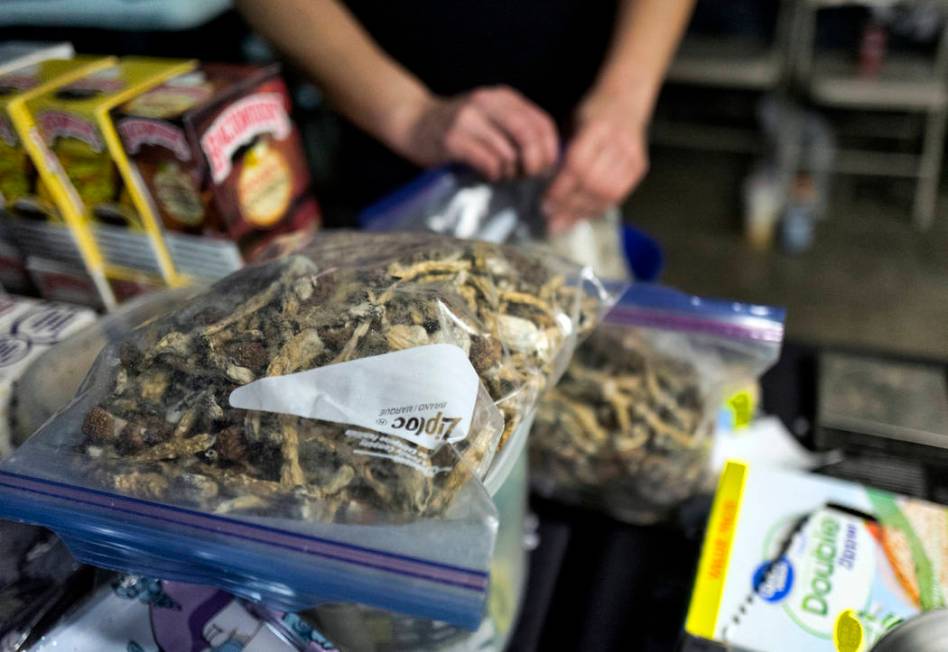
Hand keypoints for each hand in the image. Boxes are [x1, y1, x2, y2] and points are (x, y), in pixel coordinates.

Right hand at [390, 86, 558, 180]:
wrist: (414, 122)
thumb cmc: (458, 128)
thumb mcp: (491, 118)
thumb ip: (516, 129)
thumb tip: (548, 159)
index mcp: (503, 97)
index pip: (541, 122)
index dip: (550, 150)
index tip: (546, 168)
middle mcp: (487, 102)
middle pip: (528, 135)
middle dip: (535, 163)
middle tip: (528, 176)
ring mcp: (468, 118)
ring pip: (508, 152)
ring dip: (511, 172)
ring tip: (503, 175)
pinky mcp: (453, 138)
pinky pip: (487, 161)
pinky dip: (494, 173)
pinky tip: (489, 175)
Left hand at [543, 93, 648, 233]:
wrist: (626, 98)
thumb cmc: (593, 110)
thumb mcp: (572, 123)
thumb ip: (562, 152)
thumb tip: (543, 185)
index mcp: (598, 127)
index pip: (577, 165)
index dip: (560, 188)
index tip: (545, 202)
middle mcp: (619, 142)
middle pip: (592, 183)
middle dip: (569, 205)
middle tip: (550, 217)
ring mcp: (632, 156)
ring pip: (606, 194)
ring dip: (582, 212)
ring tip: (563, 222)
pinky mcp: (639, 168)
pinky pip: (618, 196)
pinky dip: (597, 208)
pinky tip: (581, 215)